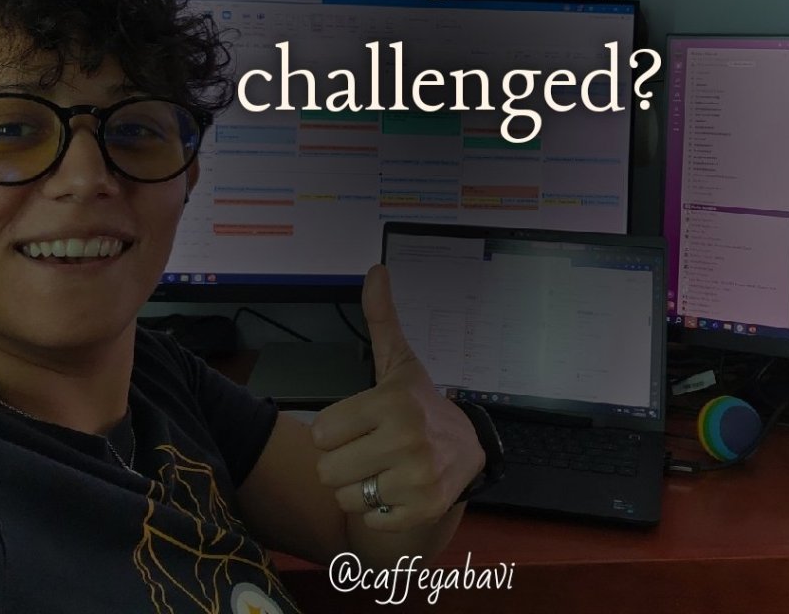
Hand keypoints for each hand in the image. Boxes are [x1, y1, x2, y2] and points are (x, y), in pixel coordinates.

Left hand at [310, 264, 484, 532]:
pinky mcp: (421, 509)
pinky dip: (380, 509)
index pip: (322, 432)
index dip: (336, 430)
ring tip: (384, 467)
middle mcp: (406, 439)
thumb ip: (381, 318)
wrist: (466, 451)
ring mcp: (415, 478)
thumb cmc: (419, 404)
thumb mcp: (399, 362)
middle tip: (370, 447)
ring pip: (345, 495)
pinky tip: (399, 487)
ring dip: (360, 486)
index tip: (360, 423)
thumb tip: (376, 270)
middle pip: (327, 469)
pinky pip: (370, 518)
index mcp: (392, 402)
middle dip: (343, 461)